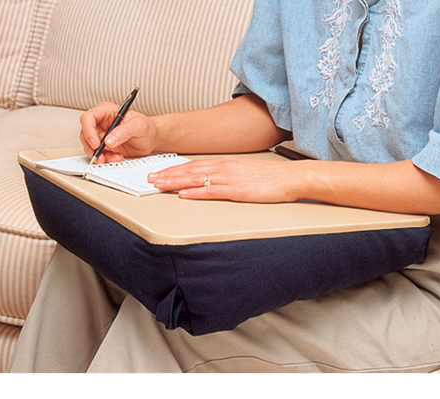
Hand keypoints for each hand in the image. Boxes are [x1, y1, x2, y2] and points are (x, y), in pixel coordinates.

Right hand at [80, 102, 159, 163]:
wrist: (152, 139)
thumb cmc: (146, 127)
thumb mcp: (138, 126)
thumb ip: (123, 131)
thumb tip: (108, 140)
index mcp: (106, 111)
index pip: (88, 118)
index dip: (88, 131)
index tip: (96, 143)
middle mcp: (102, 123)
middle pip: (85, 133)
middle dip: (91, 147)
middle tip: (101, 155)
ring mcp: (102, 136)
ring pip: (90, 146)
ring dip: (99, 155)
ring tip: (114, 158)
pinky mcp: (106, 147)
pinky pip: (99, 154)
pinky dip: (105, 159)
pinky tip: (116, 158)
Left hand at [148, 157, 302, 202]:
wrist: (290, 178)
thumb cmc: (270, 177)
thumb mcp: (244, 173)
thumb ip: (225, 176)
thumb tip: (208, 182)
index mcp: (225, 163)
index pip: (193, 165)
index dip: (173, 169)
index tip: (158, 172)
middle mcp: (224, 167)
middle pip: (189, 170)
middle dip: (167, 174)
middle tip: (149, 178)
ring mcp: (229, 178)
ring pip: (196, 179)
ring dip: (174, 182)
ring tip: (158, 185)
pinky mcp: (237, 190)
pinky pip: (212, 191)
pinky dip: (195, 192)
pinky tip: (183, 194)